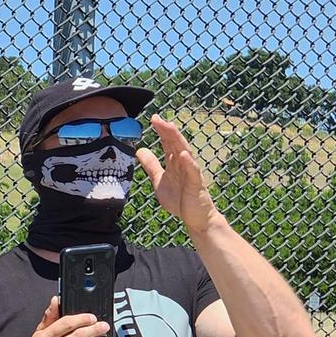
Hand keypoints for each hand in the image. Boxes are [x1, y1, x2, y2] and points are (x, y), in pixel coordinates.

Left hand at [136, 115, 219, 233]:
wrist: (195, 218)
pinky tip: (184, 154)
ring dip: (177, 140)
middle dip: (167, 131)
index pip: (168, 143)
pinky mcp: (196, 185)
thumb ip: (151, 165)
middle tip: (157, 119)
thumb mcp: (159, 180)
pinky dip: (188, 163)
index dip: (161, 131)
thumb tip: (139, 150)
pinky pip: (193, 172)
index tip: (153, 118)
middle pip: (175, 144)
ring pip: (185, 153)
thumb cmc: (179, 199)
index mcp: (174, 163)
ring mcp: (191, 173)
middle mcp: (184, 164)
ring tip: (170, 128)